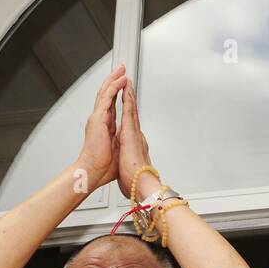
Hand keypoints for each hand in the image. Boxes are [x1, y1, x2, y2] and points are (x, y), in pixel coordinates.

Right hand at [75, 65, 126, 195]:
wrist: (94, 171)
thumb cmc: (103, 166)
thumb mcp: (116, 149)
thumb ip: (119, 141)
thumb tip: (126, 142)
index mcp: (104, 126)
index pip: (110, 104)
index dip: (116, 92)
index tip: (123, 83)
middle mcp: (99, 119)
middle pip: (106, 94)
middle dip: (114, 80)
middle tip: (121, 69)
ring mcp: (98, 117)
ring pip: (106, 92)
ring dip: (114, 79)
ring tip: (122, 69)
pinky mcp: (98, 118)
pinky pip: (107, 98)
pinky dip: (114, 87)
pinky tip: (120, 80)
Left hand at [116, 78, 158, 200]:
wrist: (141, 186)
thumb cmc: (136, 181)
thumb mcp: (130, 170)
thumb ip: (132, 164)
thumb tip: (131, 167)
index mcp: (134, 145)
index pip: (130, 125)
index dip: (128, 113)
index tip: (127, 104)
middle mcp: (136, 136)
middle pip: (132, 113)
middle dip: (130, 99)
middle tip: (128, 85)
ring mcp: (135, 133)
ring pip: (132, 109)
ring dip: (129, 94)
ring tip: (127, 81)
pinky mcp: (131, 132)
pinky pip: (129, 112)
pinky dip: (128, 100)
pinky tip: (126, 90)